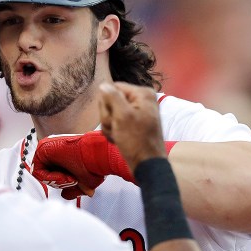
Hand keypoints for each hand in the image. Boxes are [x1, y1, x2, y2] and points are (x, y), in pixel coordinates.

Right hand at [31, 83, 167, 199]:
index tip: (114, 117)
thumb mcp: (122, 117)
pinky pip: (114, 123)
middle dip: (108, 116)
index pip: (113, 88)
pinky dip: (113, 132)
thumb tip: (103, 85)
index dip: (107, 103)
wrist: (147, 165)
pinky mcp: (132, 124)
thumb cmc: (136, 141)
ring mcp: (136, 112)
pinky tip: (118, 140)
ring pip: (110, 113)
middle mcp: (140, 100)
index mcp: (142, 94)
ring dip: (109, 126)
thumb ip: (112, 97)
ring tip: (118, 136)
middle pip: (110, 100)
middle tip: (116, 128)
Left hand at [32, 132, 133, 198]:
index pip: (52, 176)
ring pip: (42, 175)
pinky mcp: (42, 148)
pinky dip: (51, 178)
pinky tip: (65, 176)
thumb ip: (72, 190)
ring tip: (71, 178)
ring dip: (57, 181)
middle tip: (72, 181)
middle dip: (59, 183)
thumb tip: (65, 195)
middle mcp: (53, 151)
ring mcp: (47, 148)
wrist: (98, 156)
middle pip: (46, 176)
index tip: (74, 182)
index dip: (61, 183)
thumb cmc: (93, 166)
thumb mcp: (82, 182)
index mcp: (62, 156)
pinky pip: (38, 171)